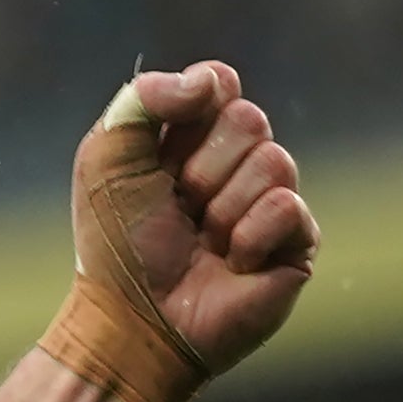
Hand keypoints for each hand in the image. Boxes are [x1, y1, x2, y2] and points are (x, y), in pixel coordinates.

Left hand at [85, 62, 318, 374]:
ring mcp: (271, 200)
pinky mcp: (297, 241)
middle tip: (178, 208)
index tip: (163, 149)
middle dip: (201, 168)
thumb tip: (208, 82)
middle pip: (248, 119)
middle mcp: (237, 163)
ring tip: (201, 243)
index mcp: (192, 137)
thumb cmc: (115, 244)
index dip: (196, 106)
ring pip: (273, 161)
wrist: (132, 319)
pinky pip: (286, 207)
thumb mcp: (105, 160)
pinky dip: (247, 238)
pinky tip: (230, 265)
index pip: (220, 82)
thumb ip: (142, 99)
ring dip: (221, 208)